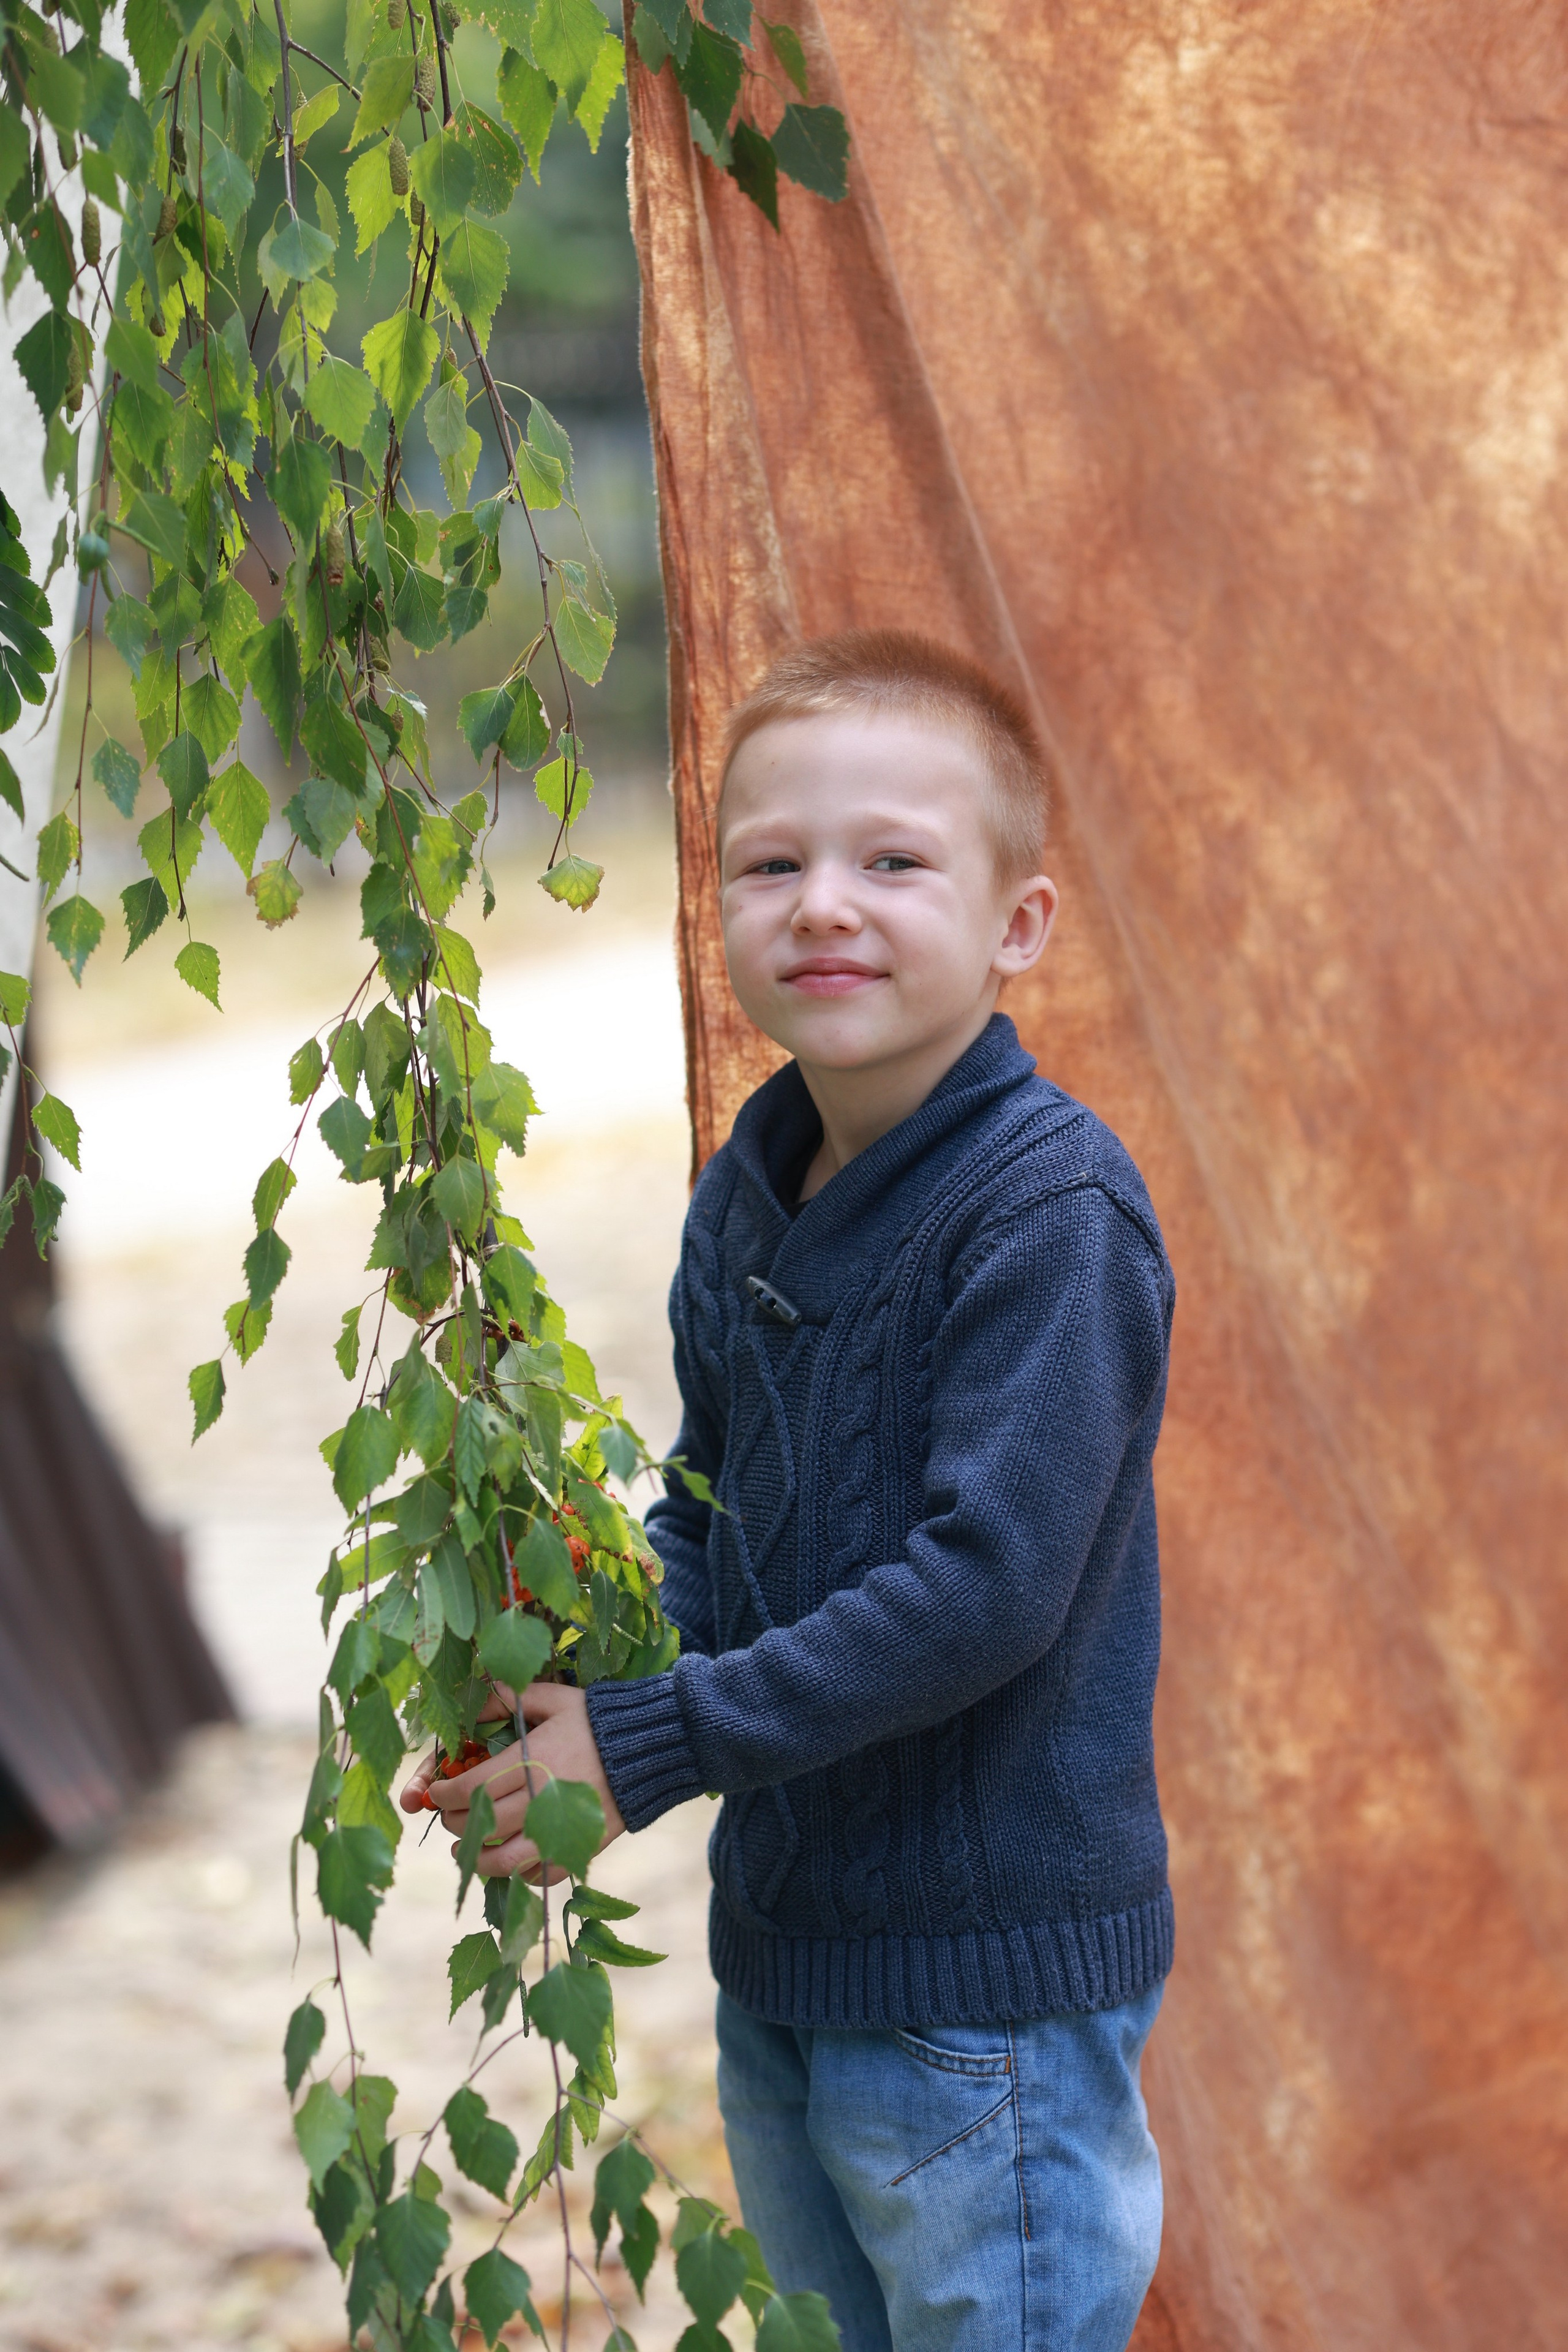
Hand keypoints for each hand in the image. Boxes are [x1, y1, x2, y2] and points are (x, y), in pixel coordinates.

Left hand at [398, 1681, 624, 1881]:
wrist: (650, 1747)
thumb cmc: (596, 1720)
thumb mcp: (554, 1698)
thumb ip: (511, 1697)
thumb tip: (476, 1697)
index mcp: (530, 1762)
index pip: (471, 1788)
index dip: (445, 1795)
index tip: (437, 1793)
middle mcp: (540, 1799)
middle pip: (481, 1825)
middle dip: (455, 1823)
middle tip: (450, 1816)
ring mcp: (560, 1828)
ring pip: (504, 1860)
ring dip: (478, 1859)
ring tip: (467, 1850)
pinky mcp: (579, 1847)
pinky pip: (540, 1875)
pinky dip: (519, 1874)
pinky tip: (510, 1860)